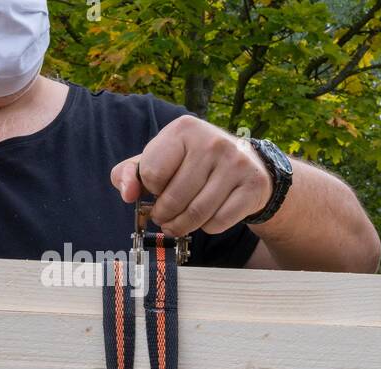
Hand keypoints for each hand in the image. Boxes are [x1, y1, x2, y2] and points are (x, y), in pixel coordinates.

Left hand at [110, 116, 272, 236]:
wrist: (247, 165)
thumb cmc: (193, 164)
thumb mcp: (159, 159)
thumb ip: (130, 173)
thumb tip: (127, 194)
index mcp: (184, 128)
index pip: (151, 175)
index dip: (151, 189)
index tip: (159, 189)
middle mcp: (212, 141)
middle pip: (173, 198)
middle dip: (163, 216)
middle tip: (164, 217)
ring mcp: (236, 163)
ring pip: (196, 214)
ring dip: (182, 226)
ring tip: (178, 224)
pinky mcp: (252, 185)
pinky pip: (218, 222)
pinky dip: (207, 228)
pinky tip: (206, 218)